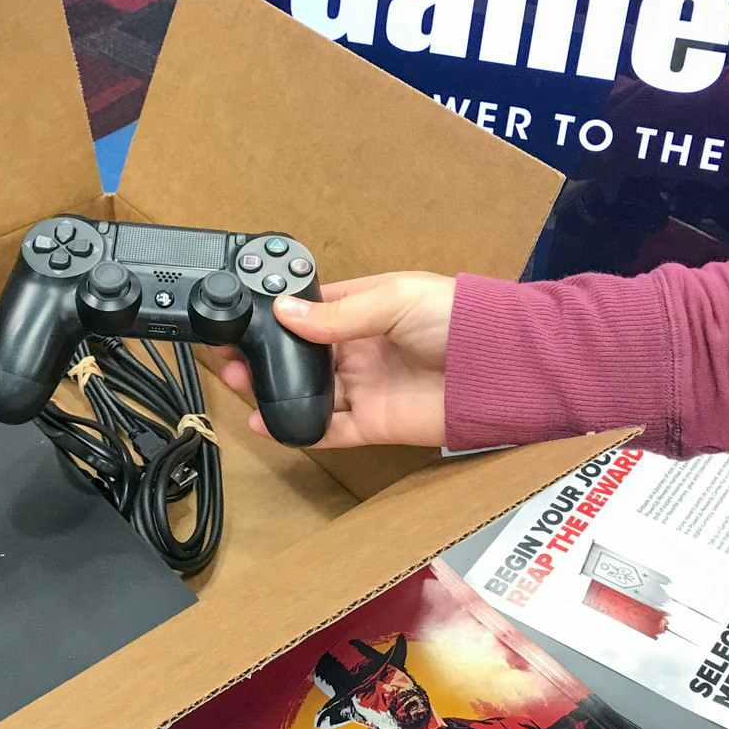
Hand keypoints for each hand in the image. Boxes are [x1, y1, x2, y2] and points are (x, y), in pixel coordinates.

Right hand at [212, 272, 454, 448]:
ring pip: (307, 391)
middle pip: (302, 354)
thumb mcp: (395, 300)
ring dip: (271, 389)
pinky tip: (265, 421)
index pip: (312, 311)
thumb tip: (285, 312)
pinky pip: (326, 429)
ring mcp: (365, 387)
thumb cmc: (460, 320)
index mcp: (366, 310)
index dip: (280, 314)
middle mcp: (361, 349)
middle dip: (265, 354)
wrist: (499, 369)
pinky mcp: (372, 423)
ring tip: (236, 381)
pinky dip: (295, 428)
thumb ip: (337, 314)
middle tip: (230, 352)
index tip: (245, 315)